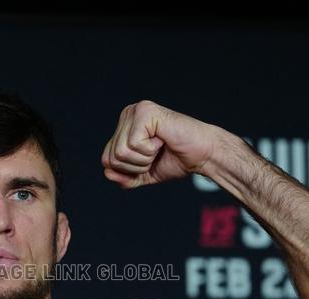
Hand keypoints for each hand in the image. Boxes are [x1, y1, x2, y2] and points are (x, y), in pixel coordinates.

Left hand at [101, 100, 220, 187]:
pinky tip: (162, 139)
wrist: (201, 155)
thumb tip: (107, 172)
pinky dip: (149, 150)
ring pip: (121, 152)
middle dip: (136, 165)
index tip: (149, 160)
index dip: (128, 170)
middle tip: (156, 153)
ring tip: (159, 146)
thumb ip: (123, 177)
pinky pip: (133, 144)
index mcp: (124, 127)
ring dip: (144, 158)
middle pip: (112, 157)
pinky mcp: (145, 111)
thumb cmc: (175, 160)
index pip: (107, 159)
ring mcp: (136, 111)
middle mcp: (128, 114)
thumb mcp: (143, 174)